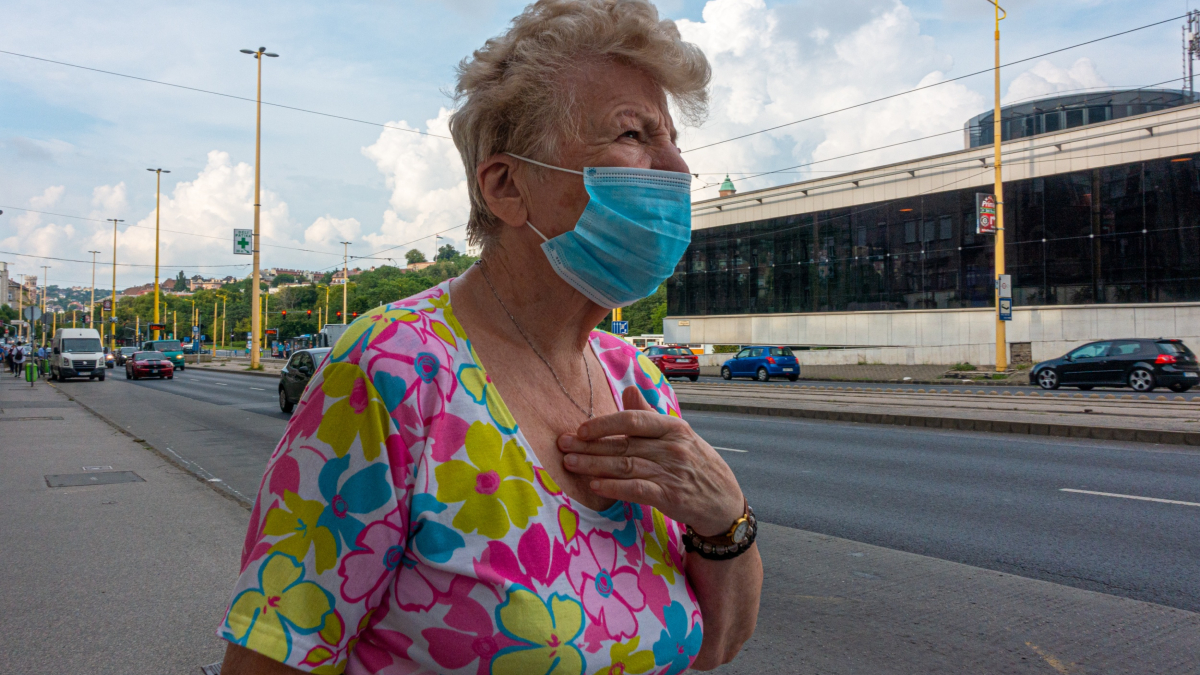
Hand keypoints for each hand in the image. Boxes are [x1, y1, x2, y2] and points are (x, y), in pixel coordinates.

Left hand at [558, 386, 743, 536]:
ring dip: (594, 465)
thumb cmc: (696, 464)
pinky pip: (637, 489)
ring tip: (570, 464)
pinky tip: (595, 487)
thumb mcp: (678, 435)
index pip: (633, 420)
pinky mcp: (670, 496)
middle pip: (623, 444)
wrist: (724, 501)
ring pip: (625, 466)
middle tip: (562, 446)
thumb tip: (630, 388)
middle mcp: (672, 447)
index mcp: (673, 427)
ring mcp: (671, 472)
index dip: (604, 424)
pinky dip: (614, 487)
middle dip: (588, 446)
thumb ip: (650, 415)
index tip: (581, 430)